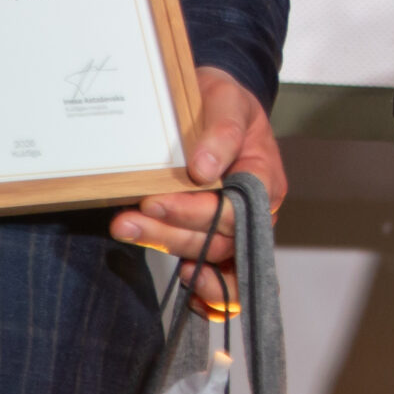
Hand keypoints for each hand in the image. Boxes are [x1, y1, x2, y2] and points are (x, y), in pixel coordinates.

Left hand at [110, 67, 284, 308]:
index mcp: (266, 179)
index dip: (194, 212)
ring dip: (169, 250)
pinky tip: (181, 283)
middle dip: (171, 233)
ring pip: (212, 259)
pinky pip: (220, 279)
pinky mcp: (214, 239)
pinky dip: (205, 292)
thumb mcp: (227, 100)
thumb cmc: (223, 103)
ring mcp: (236, 231)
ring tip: (127, 230)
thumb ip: (222, 130)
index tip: (154, 201)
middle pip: (220, 240)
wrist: (213, 106)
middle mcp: (257, 214)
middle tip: (128, 218)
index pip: (237, 210)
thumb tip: (204, 168)